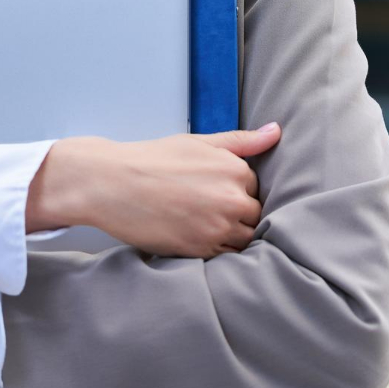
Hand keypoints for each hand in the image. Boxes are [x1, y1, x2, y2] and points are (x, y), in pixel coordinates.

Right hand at [28, 122, 280, 258]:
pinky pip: (225, 256)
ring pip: (242, 238)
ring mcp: (218, 227)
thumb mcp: (198, 142)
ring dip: (228, 234)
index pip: (253, 187)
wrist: (112, 184)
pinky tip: (193, 235)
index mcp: (235, 169)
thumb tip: (276, 131)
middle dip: (234, 213)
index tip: (210, 190)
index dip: (232, 190)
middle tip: (202, 207)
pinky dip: (215, 249)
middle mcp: (232, 198)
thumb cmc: (153, 160)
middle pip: (252, 215)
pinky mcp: (201, 250)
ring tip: (199, 223)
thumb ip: (242, 141)